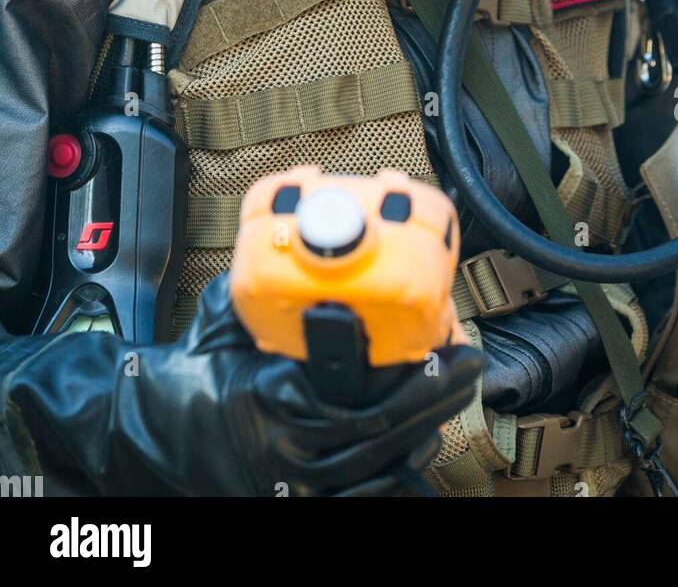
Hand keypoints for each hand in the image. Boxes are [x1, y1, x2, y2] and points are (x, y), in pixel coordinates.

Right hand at [1, 273, 480, 496]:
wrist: (149, 431)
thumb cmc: (188, 373)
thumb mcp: (226, 318)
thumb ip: (270, 290)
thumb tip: (306, 243)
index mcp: (275, 401)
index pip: (363, 395)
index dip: (415, 374)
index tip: (447, 343)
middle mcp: (293, 449)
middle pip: (386, 430)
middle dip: (436, 394)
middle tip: (466, 360)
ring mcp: (299, 480)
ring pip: (383, 464)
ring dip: (425, 426)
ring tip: (454, 390)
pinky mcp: (301, 495)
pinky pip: (365, 491)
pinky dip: (398, 469)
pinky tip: (423, 438)